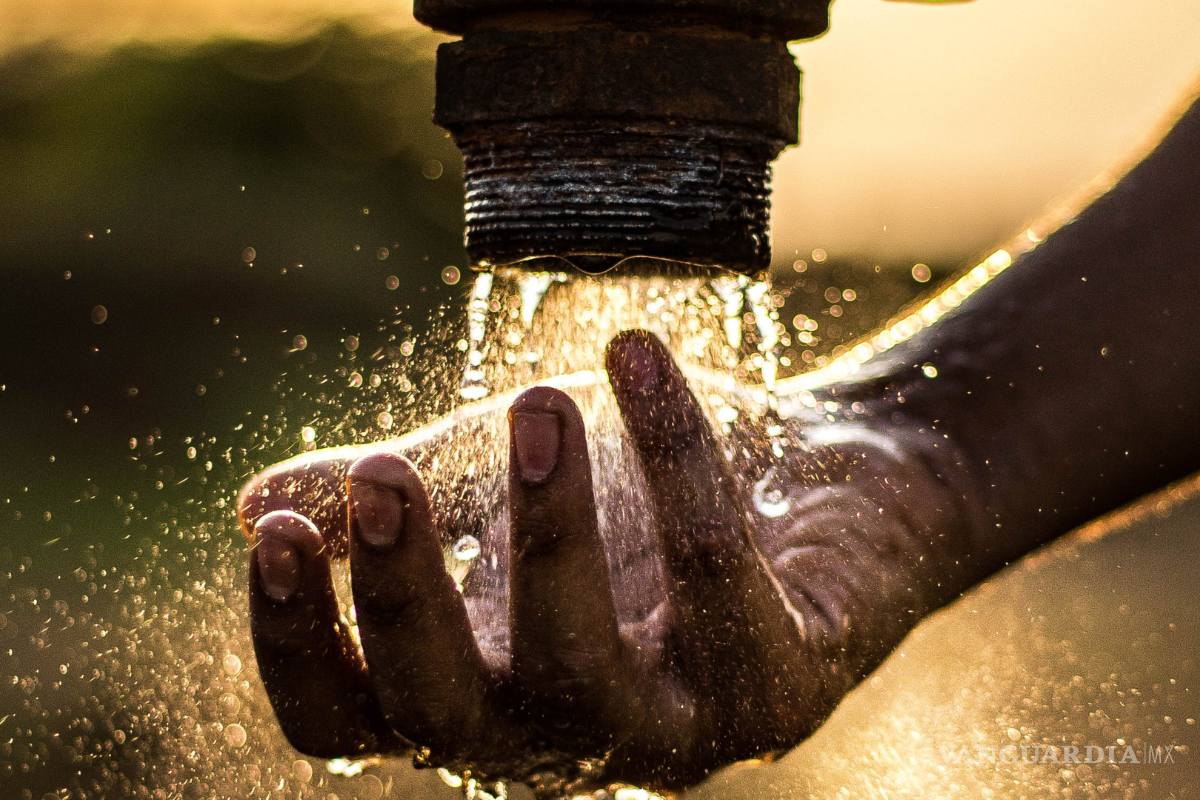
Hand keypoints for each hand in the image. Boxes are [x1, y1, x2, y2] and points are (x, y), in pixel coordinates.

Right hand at [238, 329, 980, 795]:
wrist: (814, 475)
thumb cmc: (637, 488)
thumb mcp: (498, 483)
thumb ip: (395, 502)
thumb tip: (251, 504)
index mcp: (478, 691)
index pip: (351, 721)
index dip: (300, 645)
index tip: (279, 533)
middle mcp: (562, 737)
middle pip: (448, 718)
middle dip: (409, 597)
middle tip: (386, 471)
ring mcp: (673, 730)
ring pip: (584, 673)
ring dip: (551, 532)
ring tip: (540, 402)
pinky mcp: (776, 689)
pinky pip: (716, 579)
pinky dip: (677, 460)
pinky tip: (639, 355)